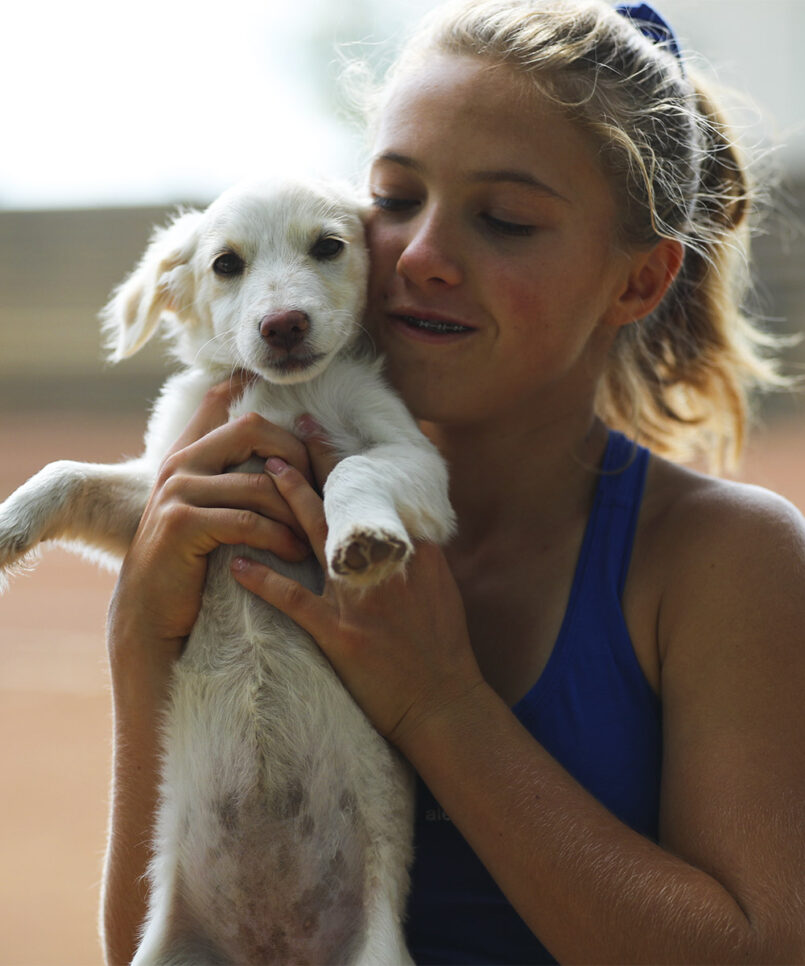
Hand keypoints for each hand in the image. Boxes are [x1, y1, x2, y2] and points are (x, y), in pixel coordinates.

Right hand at [107, 375, 320, 669]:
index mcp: (185, 454)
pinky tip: (294, 553)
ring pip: (259, 483)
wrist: (149, 612)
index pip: (217, 401)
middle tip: (320, 488)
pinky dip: (279, 538)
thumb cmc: (190, 563)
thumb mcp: (203, 510)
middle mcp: (178, 463)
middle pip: (252, 429)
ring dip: (296, 510)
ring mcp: (177, 490)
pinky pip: (247, 521)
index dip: (248, 386)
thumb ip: (226, 476)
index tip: (283, 393)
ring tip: (315, 534)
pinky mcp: (182, 523)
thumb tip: (277, 452)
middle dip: (296, 454)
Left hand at [230, 456, 483, 749]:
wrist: (443, 701)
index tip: (317, 430)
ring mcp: (359, 597)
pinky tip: (238, 564)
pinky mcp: (339, 633)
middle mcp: (383, 563)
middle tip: (285, 429)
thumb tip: (398, 518)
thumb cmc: (443, 646)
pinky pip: (294, 601)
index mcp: (410, 549)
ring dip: (284, 503)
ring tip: (257, 474)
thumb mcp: (439, 586)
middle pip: (341, 502)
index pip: (370, 493)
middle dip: (311, 462)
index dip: (340, 459)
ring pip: (314, 537)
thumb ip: (417, 549)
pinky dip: (265, 581)